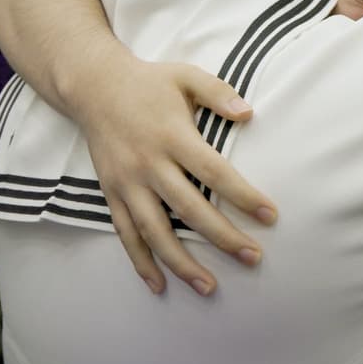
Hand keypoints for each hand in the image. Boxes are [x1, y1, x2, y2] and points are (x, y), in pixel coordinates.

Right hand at [72, 57, 276, 295]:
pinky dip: (141, 261)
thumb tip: (249, 113)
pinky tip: (160, 286)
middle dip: (223, 237)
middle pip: (189, 209)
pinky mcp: (111, 193)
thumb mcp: (186, 76)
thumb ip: (219, 93)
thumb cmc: (150, 82)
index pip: (214, 172)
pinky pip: (126, 233)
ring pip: (155, 231)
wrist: (92, 86)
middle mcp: (148, 164)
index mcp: (173, 136)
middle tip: (253, 258)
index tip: (270, 215)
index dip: (243, 196)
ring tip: (210, 287)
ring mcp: (127, 182)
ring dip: (182, 262)